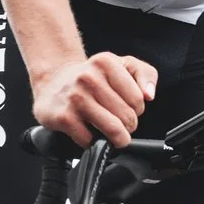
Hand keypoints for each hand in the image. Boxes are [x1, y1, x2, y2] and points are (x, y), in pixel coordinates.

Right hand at [31, 51, 157, 145]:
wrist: (54, 81)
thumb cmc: (93, 76)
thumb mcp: (122, 65)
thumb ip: (145, 74)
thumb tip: (149, 95)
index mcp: (105, 62)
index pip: (138, 98)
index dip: (137, 109)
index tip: (128, 108)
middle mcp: (88, 77)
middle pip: (126, 116)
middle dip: (128, 125)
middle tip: (121, 123)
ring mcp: (74, 97)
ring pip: (111, 129)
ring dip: (116, 137)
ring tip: (114, 134)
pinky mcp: (63, 117)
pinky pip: (89, 140)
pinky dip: (92, 142)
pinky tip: (88, 132)